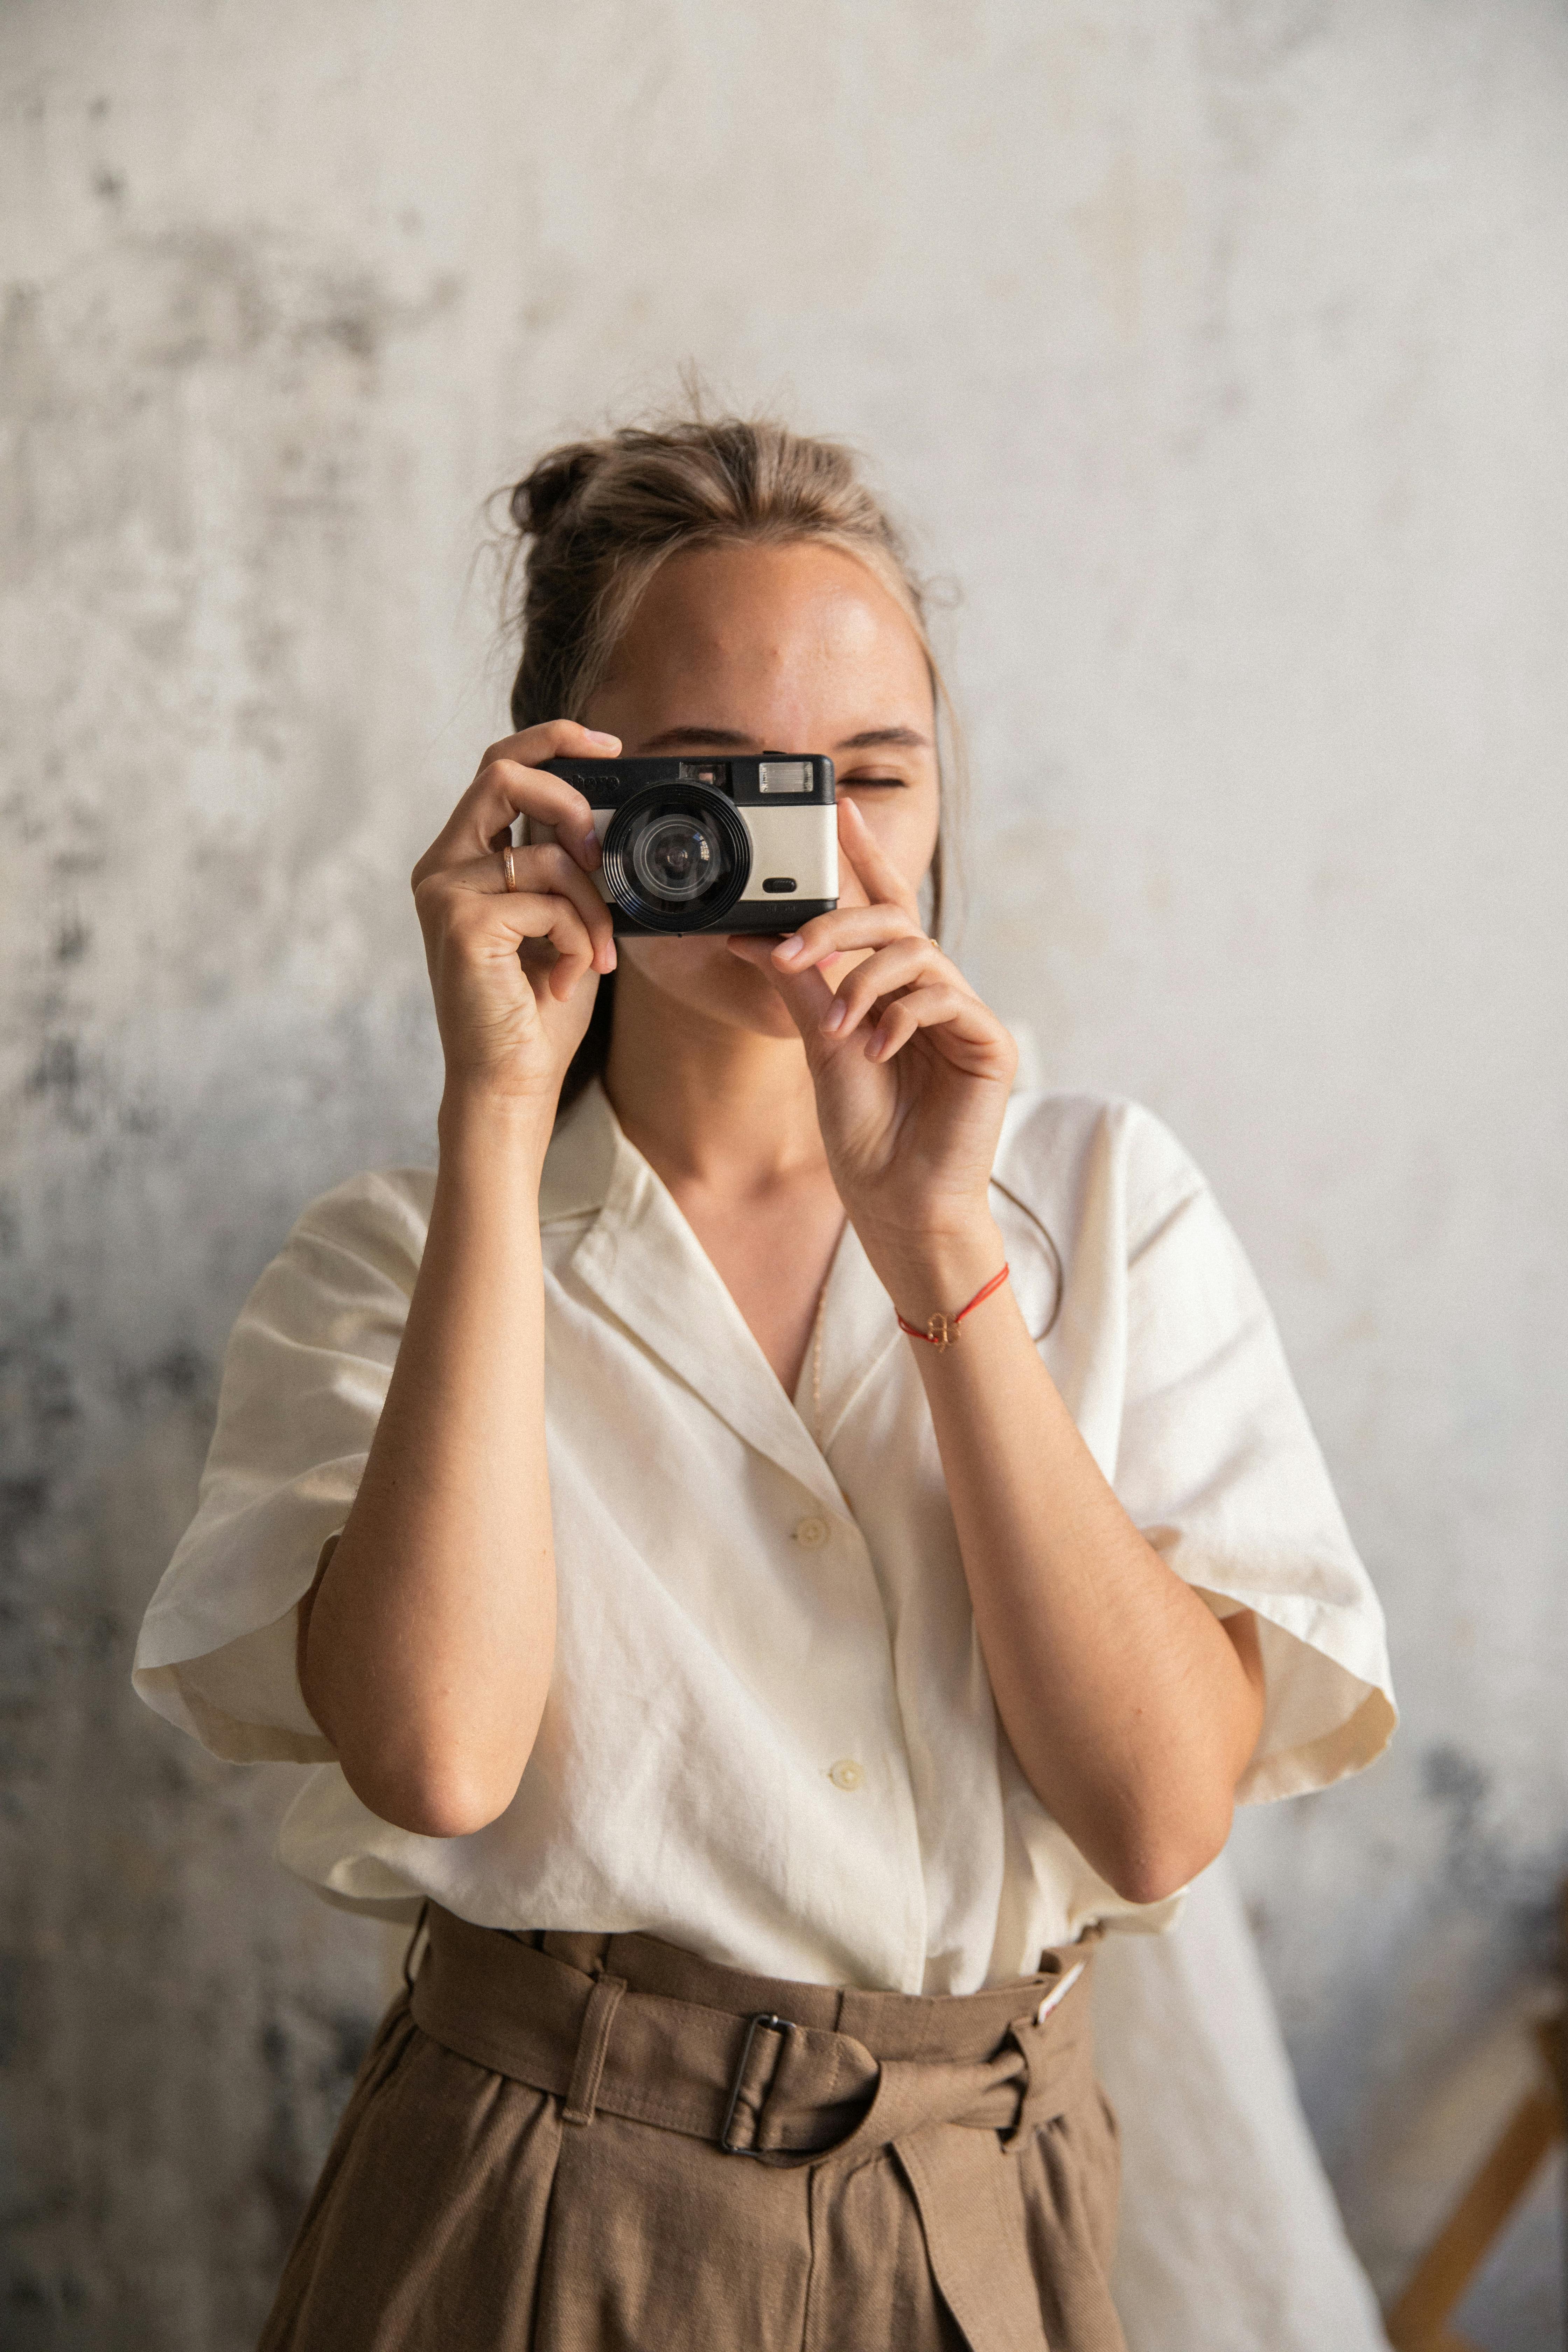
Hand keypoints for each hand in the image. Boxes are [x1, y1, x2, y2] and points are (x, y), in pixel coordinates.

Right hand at [411, 722, 619, 1111]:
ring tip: (594, 955)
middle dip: (569, 799)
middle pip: (502, 774)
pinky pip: (547, 900)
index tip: (607, 746)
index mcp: (462, 861)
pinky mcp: (460, 920)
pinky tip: (568, 976)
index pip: (498, 769)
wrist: (511, 1081)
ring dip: (592, 905)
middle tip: (603, 850)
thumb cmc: (536, 1010)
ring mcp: (444, 891)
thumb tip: (602, 818)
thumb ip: (565, 866)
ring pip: (544, 853)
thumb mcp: (560, 919)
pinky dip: (577, 937)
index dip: (552, 742)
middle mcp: (442, 867)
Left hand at [727, 799, 1017, 1293]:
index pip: (883, 907)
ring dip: (864, 983)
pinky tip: (874, 1047)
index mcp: (896, 989)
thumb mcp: (819, 1047)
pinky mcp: (990, 1043)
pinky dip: (901, 1014)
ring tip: (837, 1031)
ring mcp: (966, 1015)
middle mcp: (935, 992)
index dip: (865, 856)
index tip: (838, 809)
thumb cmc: (865, 1135)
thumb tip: (756, 935)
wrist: (898, 1204)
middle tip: (795, 948)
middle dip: (842, 923)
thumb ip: (803, 987)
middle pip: (897, 920)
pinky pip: (945, 997)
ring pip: (918, 954)